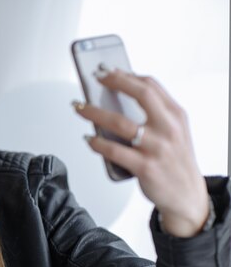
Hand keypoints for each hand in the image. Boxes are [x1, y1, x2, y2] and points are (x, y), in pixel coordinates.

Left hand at [73, 66, 209, 236]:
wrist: (187, 196)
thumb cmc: (174, 162)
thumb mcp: (174, 132)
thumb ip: (155, 115)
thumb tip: (116, 99)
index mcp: (176, 116)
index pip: (151, 86)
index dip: (126, 75)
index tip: (107, 70)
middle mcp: (169, 128)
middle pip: (141, 94)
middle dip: (114, 82)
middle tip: (94, 77)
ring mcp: (157, 148)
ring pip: (119, 122)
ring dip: (94, 112)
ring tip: (79, 107)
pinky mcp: (145, 167)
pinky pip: (114, 151)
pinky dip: (97, 143)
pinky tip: (88, 139)